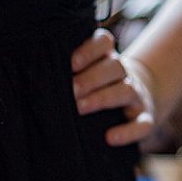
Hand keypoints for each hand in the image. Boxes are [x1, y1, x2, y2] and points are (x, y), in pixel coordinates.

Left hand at [72, 30, 156, 145]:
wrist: (134, 101)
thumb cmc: (97, 88)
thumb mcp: (86, 74)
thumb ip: (68, 72)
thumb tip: (36, 76)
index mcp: (107, 58)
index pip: (104, 42)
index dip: (90, 50)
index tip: (71, 63)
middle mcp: (125, 74)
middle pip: (115, 67)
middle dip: (91, 78)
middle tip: (71, 90)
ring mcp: (137, 96)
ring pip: (127, 91)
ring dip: (103, 98)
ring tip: (80, 108)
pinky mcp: (145, 118)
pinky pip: (143, 124)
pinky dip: (128, 131)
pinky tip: (110, 138)